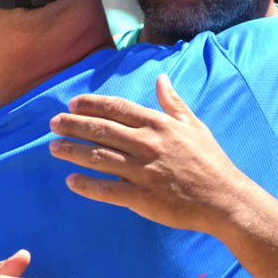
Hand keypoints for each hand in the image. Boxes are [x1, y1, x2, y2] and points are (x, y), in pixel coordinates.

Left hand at [49, 73, 248, 234]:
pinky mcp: (142, 198)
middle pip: (101, 130)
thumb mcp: (194, 125)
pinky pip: (107, 190)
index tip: (72, 104)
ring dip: (73, 151)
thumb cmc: (210, 161)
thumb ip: (173, 102)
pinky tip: (71, 181)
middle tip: (53, 123)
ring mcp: (143, 171)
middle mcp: (147, 144)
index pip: (116, 108)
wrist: (224, 198)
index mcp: (158, 124)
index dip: (91, 105)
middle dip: (73, 125)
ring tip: (54, 147)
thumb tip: (161, 78)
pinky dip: (87, 186)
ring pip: (98, 157)